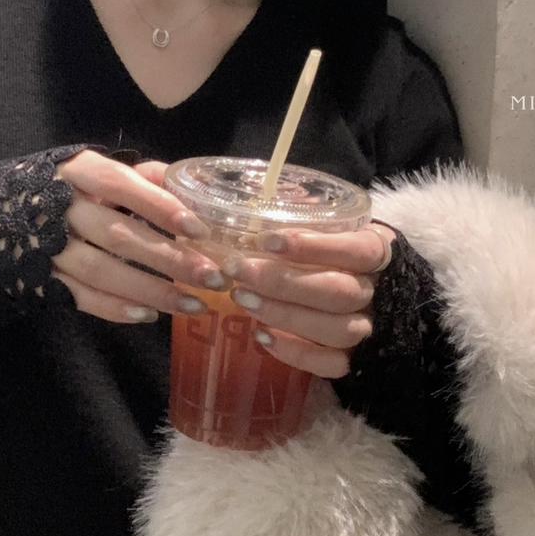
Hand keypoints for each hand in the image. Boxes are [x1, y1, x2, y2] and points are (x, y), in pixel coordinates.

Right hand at [50, 150, 228, 325]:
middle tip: (213, 277)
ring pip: (103, 272)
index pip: (120, 185)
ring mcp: (47, 248)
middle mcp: (59, 209)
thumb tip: (191, 185)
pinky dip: (115, 308)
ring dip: (151, 291)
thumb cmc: (60, 189)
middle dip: (169, 259)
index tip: (199, 228)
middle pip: (119, 235)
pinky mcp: (41, 279)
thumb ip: (141, 177)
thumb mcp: (94, 171)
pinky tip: (149, 315)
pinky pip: (81, 297)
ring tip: (193, 304)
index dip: (160, 205)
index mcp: (77, 173)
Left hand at [136, 160, 395, 378]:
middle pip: (340, 290)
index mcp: (372, 247)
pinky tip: (264, 340)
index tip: (267, 240)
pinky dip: (299, 354)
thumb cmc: (318, 247)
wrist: (371, 296)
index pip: (357, 247)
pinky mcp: (352, 360)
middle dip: (287, 282)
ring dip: (288, 316)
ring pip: (338, 328)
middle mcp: (374, 288)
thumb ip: (255, 200)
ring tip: (244, 302)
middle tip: (239, 273)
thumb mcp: (305, 217)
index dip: (315, 245)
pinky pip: (333, 364)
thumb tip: (160, 171)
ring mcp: (365, 326)